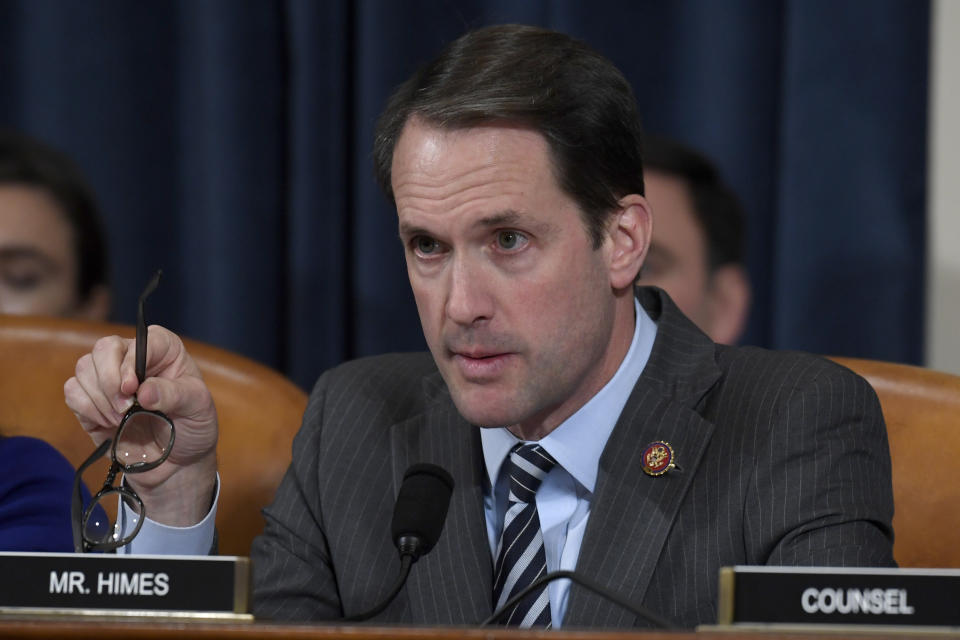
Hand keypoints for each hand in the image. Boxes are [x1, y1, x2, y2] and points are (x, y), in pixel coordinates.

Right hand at [64, 325, 217, 525]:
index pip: (140, 341)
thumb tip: (145, 391)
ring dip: (100, 399)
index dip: (131, 362)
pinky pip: (73, 392)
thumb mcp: (198, 408)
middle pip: (103, 349)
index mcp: (163, 350)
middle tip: (126, 408)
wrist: (177, 462)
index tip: (133, 389)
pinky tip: (109, 423)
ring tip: (122, 419)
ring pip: (84, 369)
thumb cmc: (193, 427)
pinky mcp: (91, 401)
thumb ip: (175, 395)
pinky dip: (87, 409)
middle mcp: (133, 358)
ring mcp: (109, 379)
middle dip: (109, 381)